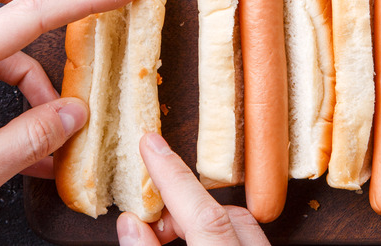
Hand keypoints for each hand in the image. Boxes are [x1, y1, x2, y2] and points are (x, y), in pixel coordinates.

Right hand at [115, 133, 268, 245]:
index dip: (174, 177)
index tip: (150, 143)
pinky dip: (221, 235)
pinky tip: (198, 243)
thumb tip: (131, 223)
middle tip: (150, 221)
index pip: (204, 215)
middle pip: (225, 216)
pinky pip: (248, 240)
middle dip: (186, 208)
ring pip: (242, 226)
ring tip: (168, 237)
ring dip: (204, 222)